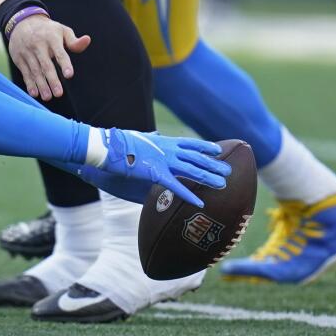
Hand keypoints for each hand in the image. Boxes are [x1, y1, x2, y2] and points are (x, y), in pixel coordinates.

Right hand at [6, 15, 89, 100]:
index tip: (69, 75)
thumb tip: (87, 40)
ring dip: (41, 85)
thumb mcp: (62, 30)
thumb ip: (74, 41)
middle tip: (59, 93)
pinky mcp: (19, 58)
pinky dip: (29, 83)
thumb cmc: (47, 30)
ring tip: (48, 97)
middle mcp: (38, 45)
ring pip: (35, 71)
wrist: (22, 23)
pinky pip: (25, 72)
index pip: (59, 53)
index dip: (65, 64)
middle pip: (46, 65)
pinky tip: (34, 93)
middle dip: (52, 80)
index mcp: (51, 38)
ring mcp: (27, 52)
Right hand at [93, 129, 229, 207]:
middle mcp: (167, 149)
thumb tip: (155, 133)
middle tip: (228, 171)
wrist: (107, 146)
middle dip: (213, 164)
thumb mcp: (138, 137)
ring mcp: (163, 160)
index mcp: (163, 140)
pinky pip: (176, 186)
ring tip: (222, 185)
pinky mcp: (155, 173)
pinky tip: (199, 202)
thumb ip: (150, 137)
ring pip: (192, 170)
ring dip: (208, 177)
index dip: (205, 147)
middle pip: (196, 157)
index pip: (189, 143)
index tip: (217, 151)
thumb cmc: (119, 142)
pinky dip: (188, 195)